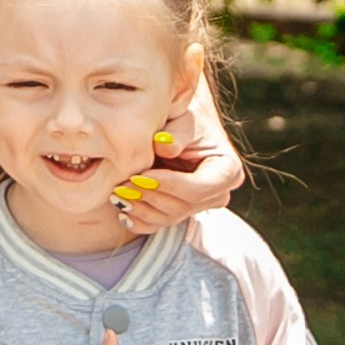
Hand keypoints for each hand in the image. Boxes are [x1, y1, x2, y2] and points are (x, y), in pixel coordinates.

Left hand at [113, 72, 242, 227]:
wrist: (180, 126)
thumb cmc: (183, 118)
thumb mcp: (183, 120)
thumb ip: (176, 134)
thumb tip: (163, 148)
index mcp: (227, 171)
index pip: (198, 189)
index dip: (168, 185)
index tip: (140, 176)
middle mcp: (218, 194)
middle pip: (182, 206)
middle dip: (149, 196)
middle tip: (121, 185)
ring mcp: (200, 207)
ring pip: (169, 218)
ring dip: (140, 208)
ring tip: (117, 193)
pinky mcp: (182, 214)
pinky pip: (159, 225)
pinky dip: (139, 220)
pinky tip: (122, 210)